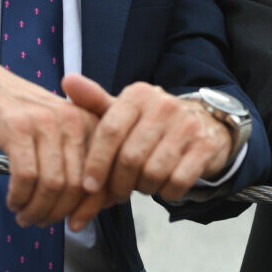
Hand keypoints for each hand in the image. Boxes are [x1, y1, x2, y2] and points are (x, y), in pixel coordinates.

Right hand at [0, 52, 105, 227]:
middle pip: (76, 186)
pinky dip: (19, 198)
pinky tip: (13, 201)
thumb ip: (77, 161)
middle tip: (40, 221)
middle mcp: (73, 121)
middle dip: (58, 213)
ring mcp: (46, 124)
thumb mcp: (60, 130)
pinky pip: (26, 177)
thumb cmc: (23, 116)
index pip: (101, 176)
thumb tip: (87, 209)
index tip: (75, 222)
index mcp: (90, 123)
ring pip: (52, 186)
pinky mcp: (18, 129)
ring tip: (25, 214)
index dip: (89, 208)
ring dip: (37, 210)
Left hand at [64, 77, 232, 231]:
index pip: (110, 131)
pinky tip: (165, 185)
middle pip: (130, 158)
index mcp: (139, 95)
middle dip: (120, 183)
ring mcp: (187, 124)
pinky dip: (167, 192)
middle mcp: (164, 105)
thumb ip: (94, 102)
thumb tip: (67, 80)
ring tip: (142, 184)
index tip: (89, 187)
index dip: (97, 163)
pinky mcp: (205, 145)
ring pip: (153, 173)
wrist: (203, 124)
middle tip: (118, 191)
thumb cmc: (151, 123)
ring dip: (144, 188)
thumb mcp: (123, 111)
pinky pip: (178, 181)